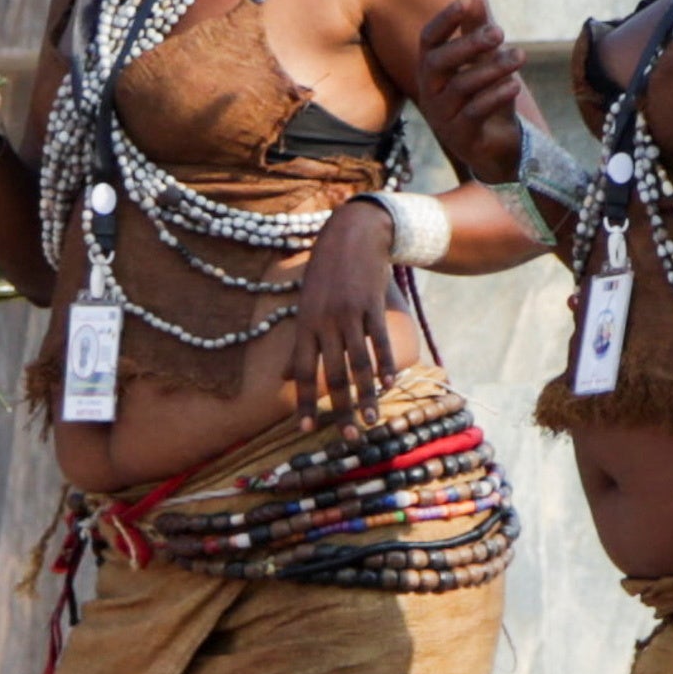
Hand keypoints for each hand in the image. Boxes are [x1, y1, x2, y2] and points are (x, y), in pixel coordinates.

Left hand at [294, 200, 405, 422]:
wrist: (352, 235)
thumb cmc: (325, 273)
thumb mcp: (305, 304)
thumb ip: (298, 343)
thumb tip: (284, 376)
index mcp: (305, 325)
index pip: (302, 371)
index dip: (303, 401)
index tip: (303, 429)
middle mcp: (325, 322)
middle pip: (333, 374)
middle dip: (339, 409)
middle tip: (346, 438)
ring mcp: (350, 314)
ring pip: (358, 363)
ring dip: (365, 396)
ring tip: (369, 421)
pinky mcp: (372, 306)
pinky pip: (379, 341)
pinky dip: (384, 365)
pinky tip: (388, 386)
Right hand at [414, 0, 526, 181]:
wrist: (494, 146)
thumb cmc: (484, 94)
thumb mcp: (483, 61)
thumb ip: (476, 30)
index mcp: (432, 67)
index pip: (429, 39)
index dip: (445, 19)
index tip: (466, 0)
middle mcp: (430, 90)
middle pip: (438, 62)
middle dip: (468, 44)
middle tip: (499, 31)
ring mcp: (441, 115)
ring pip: (460, 86)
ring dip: (492, 69)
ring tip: (521, 55)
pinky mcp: (460, 136)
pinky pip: (473, 113)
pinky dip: (495, 97)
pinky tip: (516, 86)